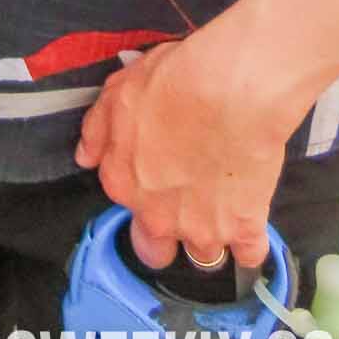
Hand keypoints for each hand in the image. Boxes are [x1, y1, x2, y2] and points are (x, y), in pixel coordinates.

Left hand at [74, 35, 285, 269]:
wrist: (228, 90)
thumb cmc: (172, 82)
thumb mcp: (117, 92)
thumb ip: (97, 131)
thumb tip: (86, 156)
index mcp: (123, 183)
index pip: (124, 210)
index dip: (141, 195)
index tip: (156, 177)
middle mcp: (157, 216)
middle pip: (156, 252)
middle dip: (166, 239)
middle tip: (183, 207)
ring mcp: (202, 228)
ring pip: (203, 255)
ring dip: (211, 235)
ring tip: (221, 206)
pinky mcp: (245, 228)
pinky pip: (250, 254)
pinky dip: (251, 241)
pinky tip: (251, 217)